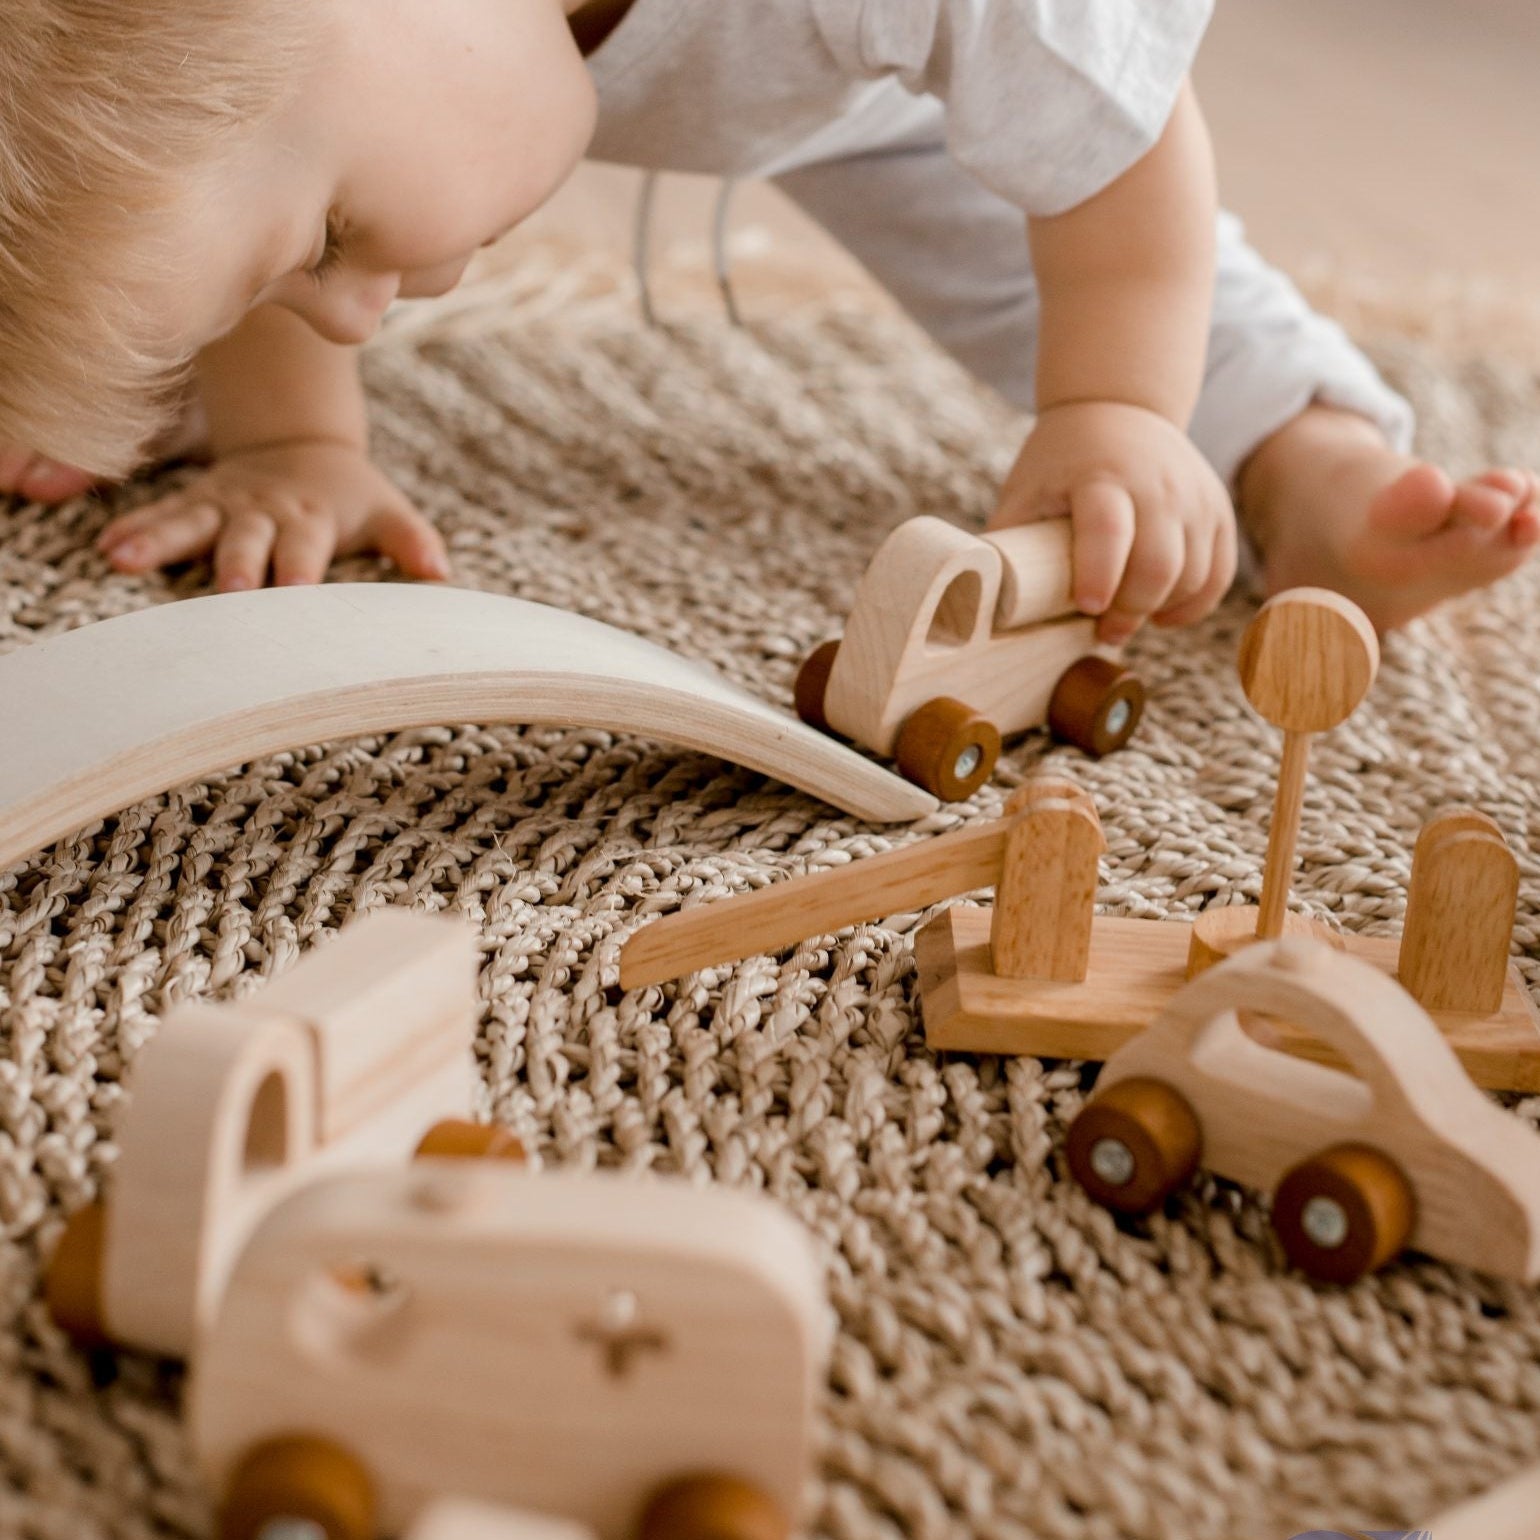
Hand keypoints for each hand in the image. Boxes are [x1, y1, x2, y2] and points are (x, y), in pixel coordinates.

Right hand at [96, 439, 449, 589]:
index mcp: (311, 516)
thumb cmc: (349, 497)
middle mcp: (264, 511)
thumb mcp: (385, 510)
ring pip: (190, 522)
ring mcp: (224, 505)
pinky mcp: (195, 503)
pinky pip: (160, 515)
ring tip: (123, 559)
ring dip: (159, 540)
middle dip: (237, 562)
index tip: (295, 590)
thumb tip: (441, 569)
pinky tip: (108, 548)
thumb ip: (410, 539)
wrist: (302, 447)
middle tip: (226, 588)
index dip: (301, 566)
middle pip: (247, 538)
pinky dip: (134, 530)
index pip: (307, 545)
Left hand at [988, 401, 1235, 643]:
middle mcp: (1156, 483)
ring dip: (1160, 611)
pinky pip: (1218, 573)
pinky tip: (1162, 614)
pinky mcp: (1217, 510)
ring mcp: (1193, 496)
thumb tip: (979, 603)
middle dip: (1131, 610)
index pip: (1108, 529)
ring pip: (1194, 574)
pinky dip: (1194, 605)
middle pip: (1159, 563)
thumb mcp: (1025, 490)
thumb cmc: (1060, 463)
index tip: (1086, 608)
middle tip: (1103, 630)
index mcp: (1100, 476)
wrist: (1118, 409)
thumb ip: (1007, 542)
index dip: (1099, 575)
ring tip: (1125, 618)